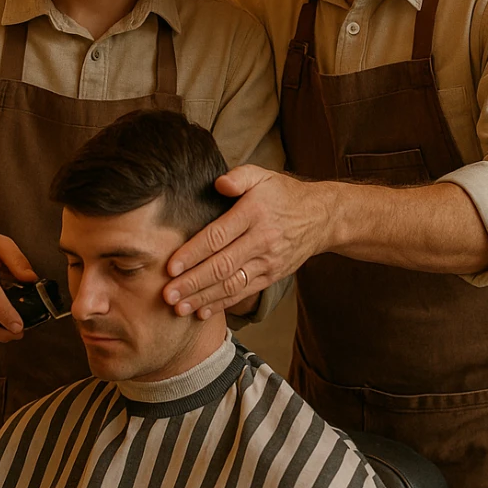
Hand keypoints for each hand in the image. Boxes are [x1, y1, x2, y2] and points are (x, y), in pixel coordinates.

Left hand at [163, 165, 329, 318]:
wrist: (320, 217)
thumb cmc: (283, 194)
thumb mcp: (263, 176)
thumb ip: (239, 177)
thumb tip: (219, 183)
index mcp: (254, 214)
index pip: (218, 236)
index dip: (193, 253)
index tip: (170, 266)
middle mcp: (261, 240)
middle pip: (222, 266)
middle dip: (192, 282)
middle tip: (167, 294)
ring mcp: (268, 262)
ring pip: (232, 284)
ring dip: (204, 298)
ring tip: (179, 308)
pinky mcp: (271, 276)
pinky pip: (244, 293)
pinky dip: (222, 304)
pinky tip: (202, 311)